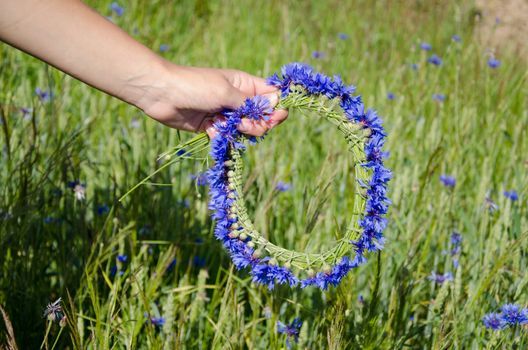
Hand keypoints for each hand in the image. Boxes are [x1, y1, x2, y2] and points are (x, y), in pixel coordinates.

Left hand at [136, 63, 288, 137]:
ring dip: (240, 131)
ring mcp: (225, 113)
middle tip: (245, 125)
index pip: (270, 95)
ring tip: (225, 125)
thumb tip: (276, 104)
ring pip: (245, 129)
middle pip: (261, 116)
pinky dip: (222, 135)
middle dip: (258, 124)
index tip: (278, 116)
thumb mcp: (226, 92)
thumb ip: (250, 103)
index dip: (277, 107)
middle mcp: (237, 99)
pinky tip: (211, 129)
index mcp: (244, 84)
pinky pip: (227, 136)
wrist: (163, 94)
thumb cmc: (196, 86)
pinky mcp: (213, 126)